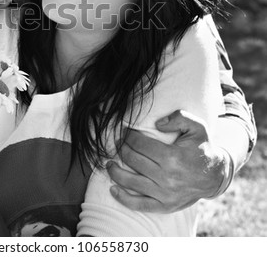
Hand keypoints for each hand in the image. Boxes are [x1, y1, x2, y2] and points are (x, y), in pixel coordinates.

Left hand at [107, 110, 226, 212]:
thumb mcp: (197, 126)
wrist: (216, 176)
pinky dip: (123, 198)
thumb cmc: (202, 148)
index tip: (124, 131)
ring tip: (108, 163)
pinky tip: (113, 189)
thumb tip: (157, 123)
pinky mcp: (165, 205)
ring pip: (131, 182)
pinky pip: (140, 204)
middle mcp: (167, 177)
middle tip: (117, 143)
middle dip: (121, 149)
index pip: (139, 144)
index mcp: (173, 157)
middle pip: (132, 160)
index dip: (128, 136)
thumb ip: (179, 118)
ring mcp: (165, 194)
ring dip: (115, 171)